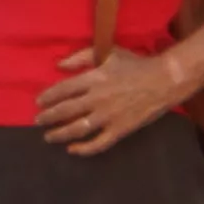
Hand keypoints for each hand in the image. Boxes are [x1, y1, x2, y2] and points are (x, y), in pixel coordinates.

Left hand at [33, 37, 200, 155]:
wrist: (165, 80)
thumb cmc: (136, 65)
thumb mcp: (109, 53)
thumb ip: (81, 57)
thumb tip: (58, 65)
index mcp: (93, 79)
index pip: (63, 90)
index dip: (48, 97)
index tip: (38, 102)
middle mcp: (97, 99)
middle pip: (65, 111)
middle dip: (48, 117)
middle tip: (38, 121)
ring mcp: (109, 116)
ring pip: (78, 128)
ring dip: (59, 134)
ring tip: (48, 137)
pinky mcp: (120, 129)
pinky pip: (99, 143)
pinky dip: (84, 149)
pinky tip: (72, 149)